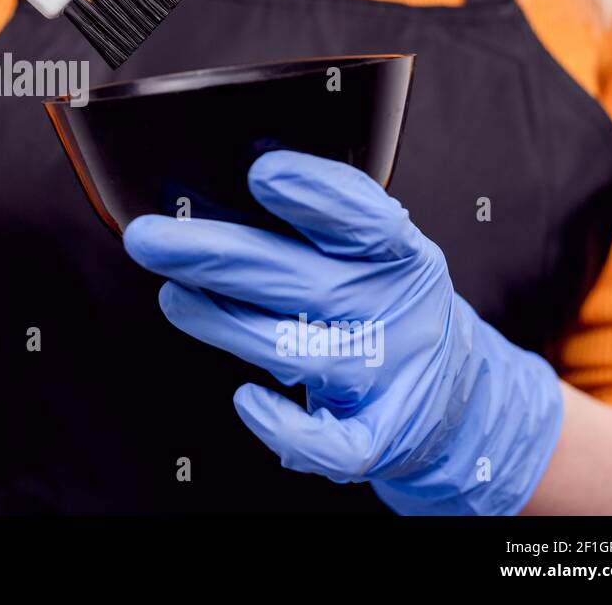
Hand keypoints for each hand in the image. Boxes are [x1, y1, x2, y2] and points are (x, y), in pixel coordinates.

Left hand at [123, 150, 563, 514]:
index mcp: (396, 253)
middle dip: (216, 255)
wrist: (461, 397)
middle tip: (150, 238)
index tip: (261, 172)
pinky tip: (247, 399)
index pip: (363, 218)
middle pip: (300, 279)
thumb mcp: (379, 247)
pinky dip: (285, 427)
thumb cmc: (388, 304)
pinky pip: (330, 443)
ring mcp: (385, 375)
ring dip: (222, 325)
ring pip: (295, 352)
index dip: (315, 194)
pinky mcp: (377, 434)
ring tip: (174, 298)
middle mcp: (391, 309)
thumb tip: (248, 168)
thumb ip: (325, 213)